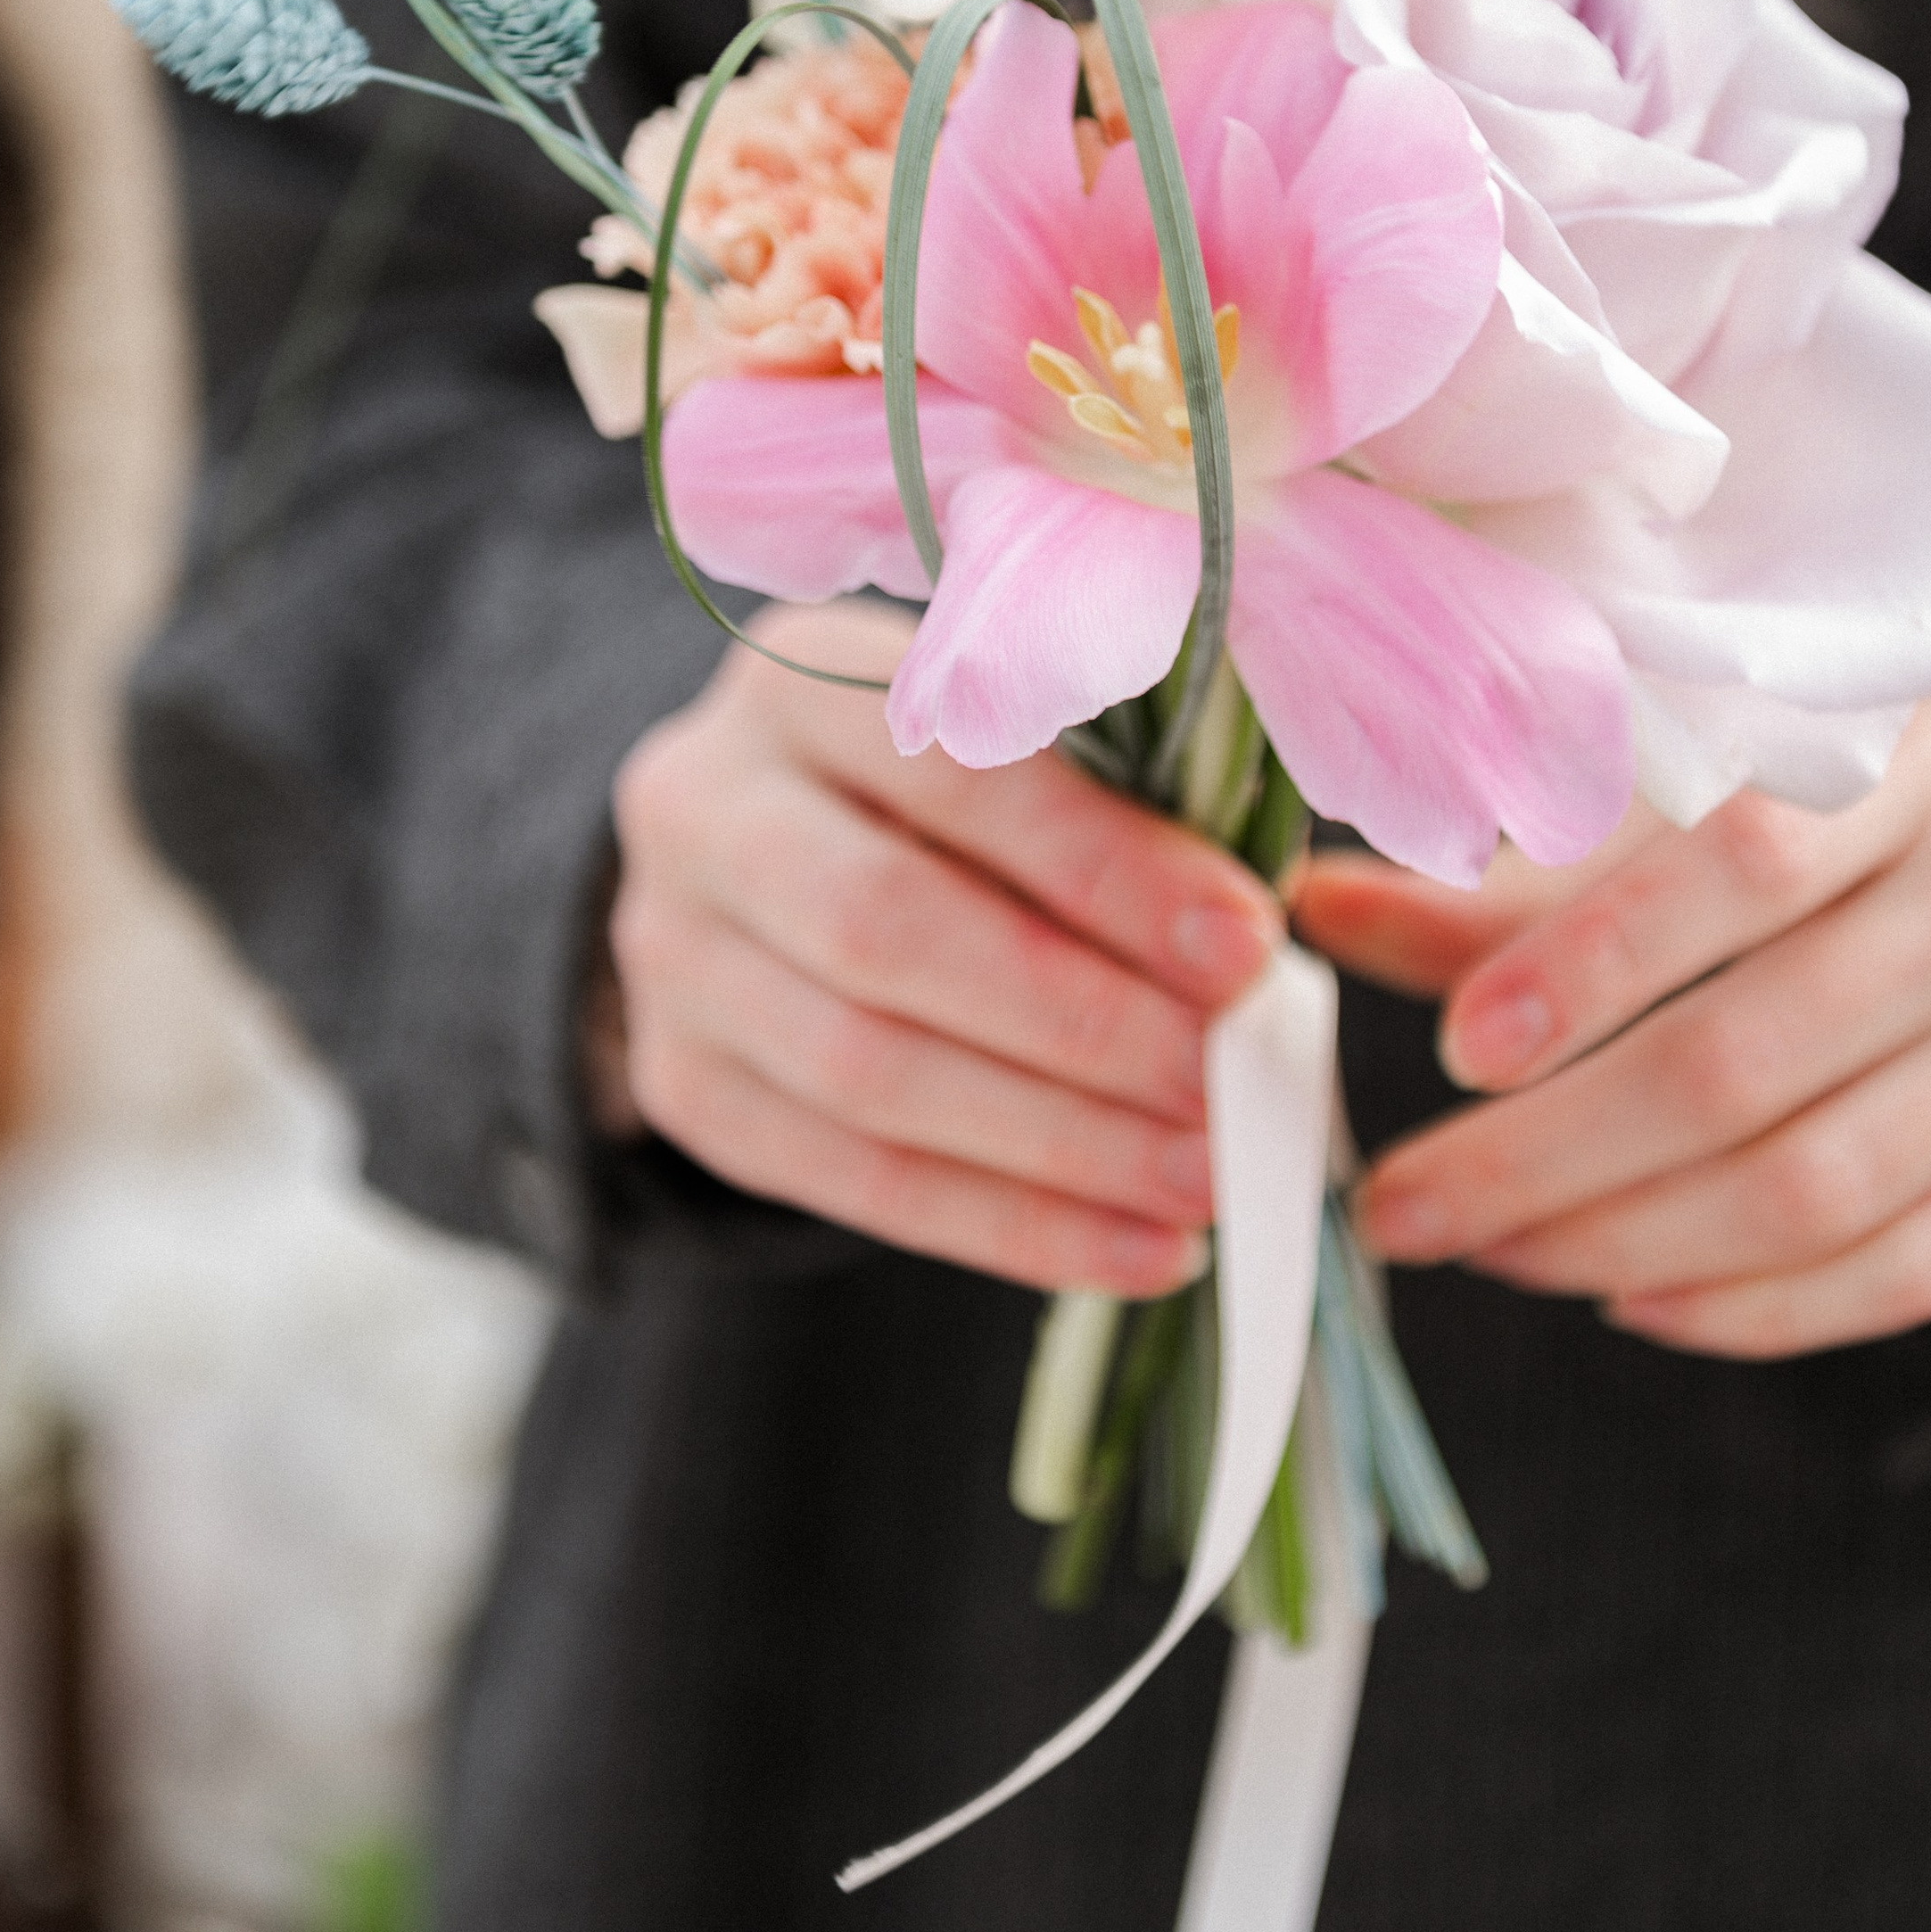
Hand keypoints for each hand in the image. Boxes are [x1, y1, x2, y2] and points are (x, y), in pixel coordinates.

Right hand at [606, 600, 1281, 1294]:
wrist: (759, 850)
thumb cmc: (947, 781)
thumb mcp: (1009, 731)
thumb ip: (1117, 792)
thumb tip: (1257, 931)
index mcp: (799, 680)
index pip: (954, 772)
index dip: (1103, 865)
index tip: (1244, 945)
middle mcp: (703, 805)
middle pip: (886, 929)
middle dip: (1081, 1022)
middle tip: (1225, 1083)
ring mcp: (673, 955)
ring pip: (865, 1073)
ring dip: (1059, 1145)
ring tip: (1205, 1182)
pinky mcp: (683, 1085)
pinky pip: (852, 1180)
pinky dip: (1008, 1226)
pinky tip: (1136, 1251)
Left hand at [1296, 645, 1930, 1357]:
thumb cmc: (1884, 791)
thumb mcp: (1727, 781)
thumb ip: (1525, 864)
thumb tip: (1315, 911)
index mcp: (1901, 765)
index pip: (1739, 868)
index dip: (1589, 963)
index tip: (1458, 1045)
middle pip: (1749, 1067)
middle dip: (1546, 1159)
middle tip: (1404, 1203)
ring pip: (1818, 1191)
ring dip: (1623, 1246)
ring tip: (1491, 1249)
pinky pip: (1910, 1272)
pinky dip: (1755, 1312)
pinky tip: (1630, 1299)